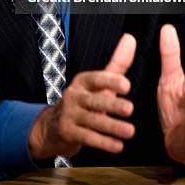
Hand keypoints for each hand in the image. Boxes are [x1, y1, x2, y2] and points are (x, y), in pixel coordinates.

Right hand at [28, 33, 136, 159]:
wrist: (53, 126)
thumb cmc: (84, 101)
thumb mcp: (98, 83)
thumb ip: (117, 64)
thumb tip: (131, 39)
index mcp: (83, 81)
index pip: (96, 78)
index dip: (110, 81)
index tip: (126, 85)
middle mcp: (74, 95)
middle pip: (95, 100)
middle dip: (113, 105)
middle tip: (130, 109)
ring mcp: (69, 114)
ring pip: (93, 121)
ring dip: (112, 127)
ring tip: (130, 132)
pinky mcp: (68, 132)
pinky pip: (88, 138)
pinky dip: (103, 143)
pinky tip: (117, 146)